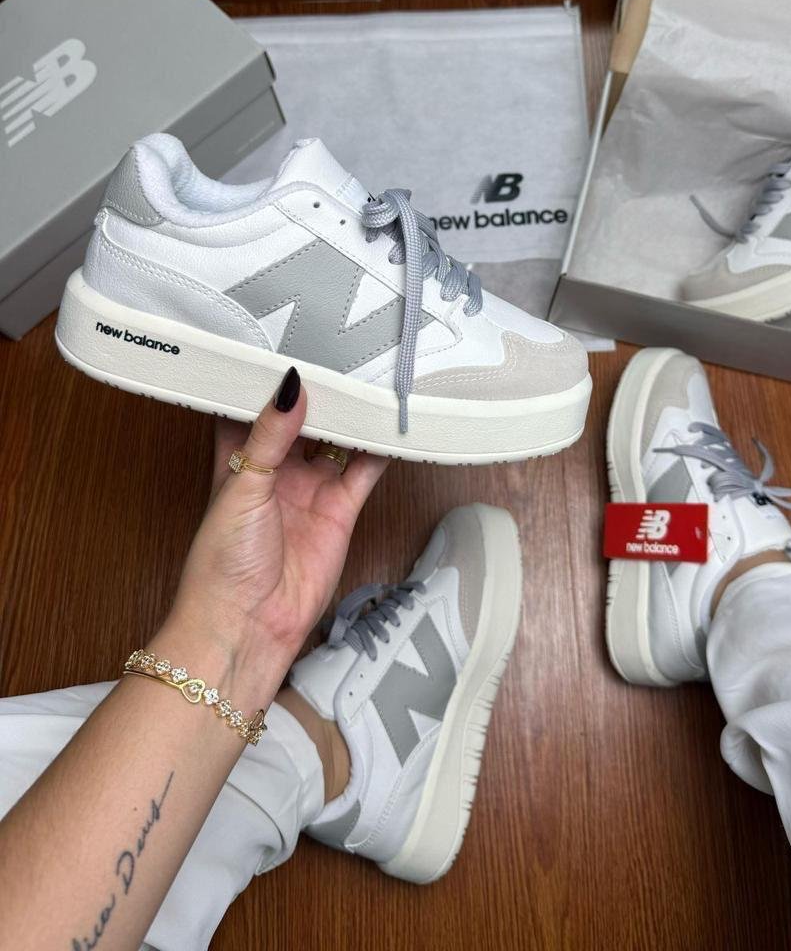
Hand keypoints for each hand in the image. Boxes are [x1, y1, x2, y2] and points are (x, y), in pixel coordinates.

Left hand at [162, 369, 387, 694]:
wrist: (246, 626)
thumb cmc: (221, 564)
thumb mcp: (241, 486)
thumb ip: (270, 435)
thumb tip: (291, 387)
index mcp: (238, 458)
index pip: (256, 406)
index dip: (271, 378)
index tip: (289, 342)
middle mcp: (276, 471)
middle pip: (304, 420)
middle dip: (321, 392)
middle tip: (342, 352)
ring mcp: (310, 490)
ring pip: (337, 441)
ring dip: (353, 416)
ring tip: (373, 378)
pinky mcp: (340, 511)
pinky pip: (364, 472)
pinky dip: (380, 450)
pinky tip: (393, 425)